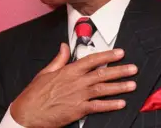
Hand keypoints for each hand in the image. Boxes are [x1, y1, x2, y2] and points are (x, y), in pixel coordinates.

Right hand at [10, 43, 137, 127]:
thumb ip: (59, 59)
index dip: (108, 55)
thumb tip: (65, 46)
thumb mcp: (45, 72)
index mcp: (69, 71)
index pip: (92, 60)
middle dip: (120, 70)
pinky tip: (121, 103)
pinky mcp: (78, 110)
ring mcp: (78, 96)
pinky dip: (110, 105)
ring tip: (132, 84)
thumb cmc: (35, 94)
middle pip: (102, 74)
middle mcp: (76, 82)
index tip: (120, 53)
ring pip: (103, 89)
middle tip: (133, 68)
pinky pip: (98, 106)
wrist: (27, 114)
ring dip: (120, 87)